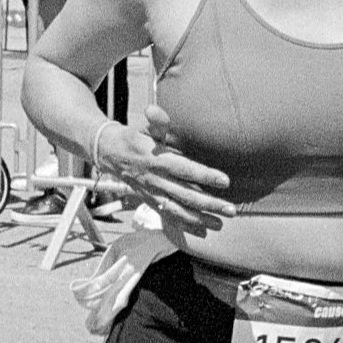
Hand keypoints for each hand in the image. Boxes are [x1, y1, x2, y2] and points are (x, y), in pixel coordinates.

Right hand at [90, 105, 235, 235]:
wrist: (110, 154)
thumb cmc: (135, 139)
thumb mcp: (145, 128)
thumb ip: (156, 122)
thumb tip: (154, 110)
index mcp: (157, 160)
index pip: (184, 169)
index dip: (204, 176)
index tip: (224, 180)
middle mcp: (156, 180)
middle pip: (185, 195)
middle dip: (209, 204)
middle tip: (231, 209)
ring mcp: (153, 194)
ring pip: (178, 211)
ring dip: (200, 219)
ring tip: (220, 223)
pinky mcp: (151, 202)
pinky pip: (168, 217)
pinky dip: (185, 226)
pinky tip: (203, 232)